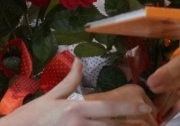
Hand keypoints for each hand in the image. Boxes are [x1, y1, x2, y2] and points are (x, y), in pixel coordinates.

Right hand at [0, 59, 154, 125]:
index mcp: (76, 110)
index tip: (146, 108)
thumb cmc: (30, 117)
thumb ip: (69, 81)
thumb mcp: (50, 97)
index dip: (130, 109)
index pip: (110, 109)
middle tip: (149, 122)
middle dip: (133, 125)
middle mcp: (79, 125)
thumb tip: (78, 60)